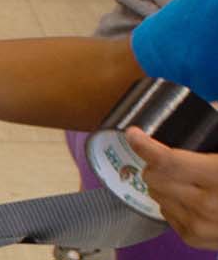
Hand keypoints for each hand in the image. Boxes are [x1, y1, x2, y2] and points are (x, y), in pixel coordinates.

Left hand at [127, 127, 217, 247]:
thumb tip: (209, 104)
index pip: (167, 160)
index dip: (145, 144)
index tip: (134, 133)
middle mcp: (208, 205)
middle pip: (155, 178)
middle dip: (156, 164)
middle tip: (169, 157)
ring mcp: (202, 226)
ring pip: (158, 197)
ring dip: (163, 184)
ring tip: (182, 178)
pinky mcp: (198, 239)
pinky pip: (168, 215)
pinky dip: (172, 204)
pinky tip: (187, 196)